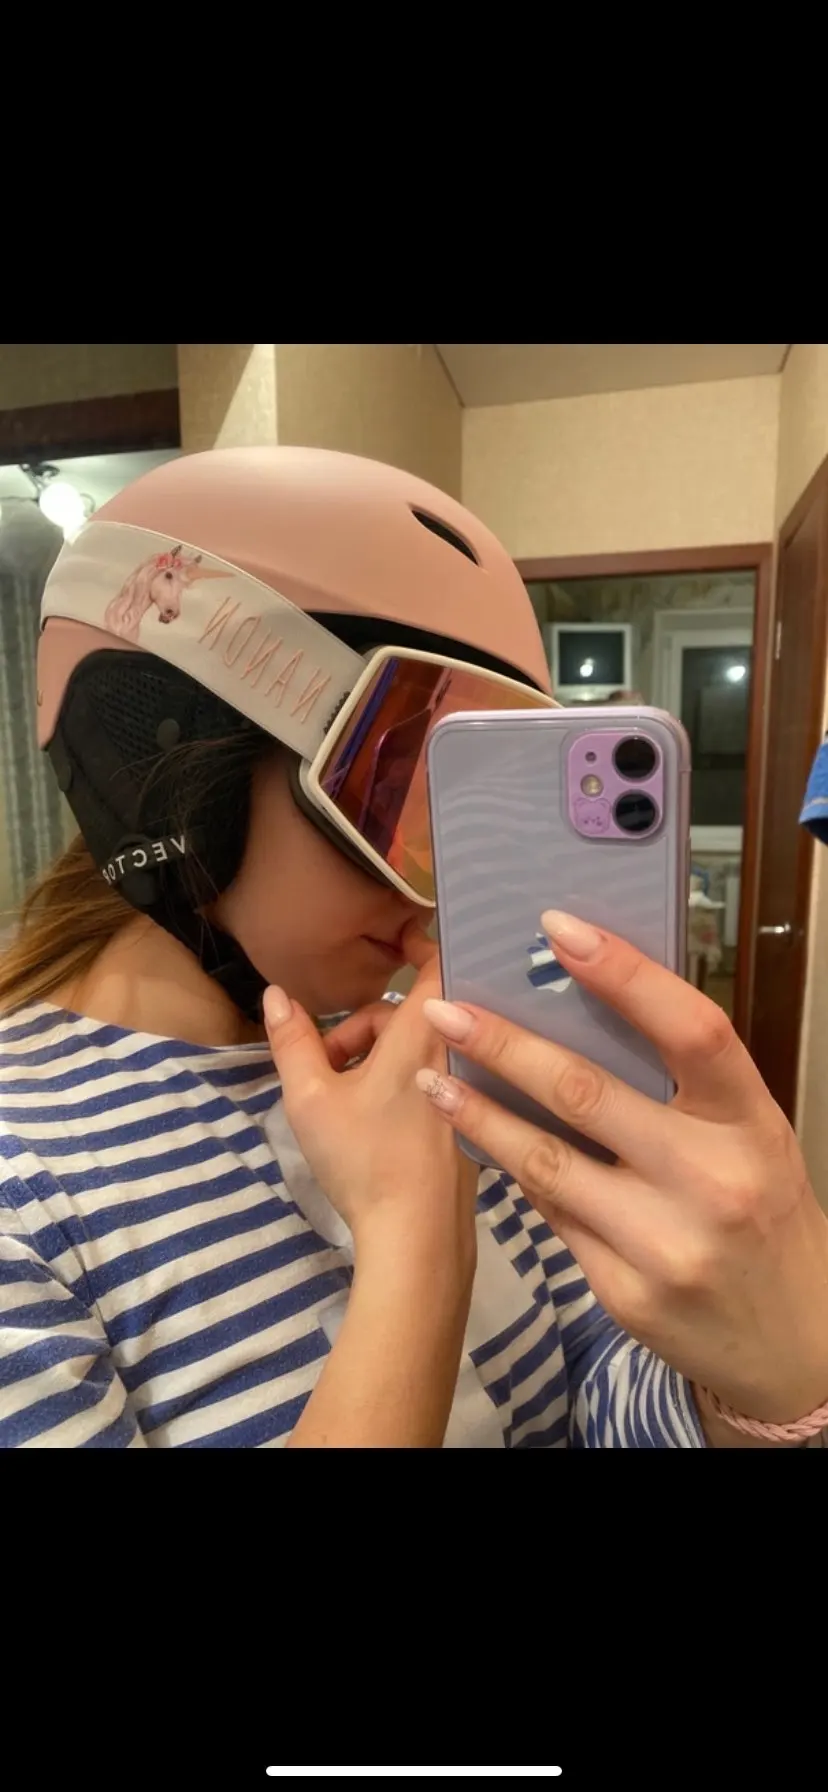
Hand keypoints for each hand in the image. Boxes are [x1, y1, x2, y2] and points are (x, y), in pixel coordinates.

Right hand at [264, 922, 477, 1271]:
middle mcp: (458, 1050)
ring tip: (344, 1099)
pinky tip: (379, 1121)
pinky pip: (441, 1076)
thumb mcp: (310, 1098)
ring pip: (423, 1048)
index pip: (439, 961)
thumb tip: (275, 995)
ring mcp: (470, 1087)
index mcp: (423, 1031)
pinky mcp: (473, 1119)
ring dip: (382, 1057)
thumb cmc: (364, 1159)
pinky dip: (409, 1081)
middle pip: (413, 1012)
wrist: (417, 1237)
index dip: (419, 944)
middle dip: (367, 1027)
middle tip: (329, 1066)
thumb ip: (291, 1040)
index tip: (389, 947)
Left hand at [417, 909, 827, 1430]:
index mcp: (751, 1123)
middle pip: (588, 1093)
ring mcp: (665, 1243)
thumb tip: (584, 1005)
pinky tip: (481, 1142)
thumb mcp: (750, 1137)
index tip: (557, 928)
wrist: (795, 1341)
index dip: (624, 974)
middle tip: (445, 1007)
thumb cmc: (763, 1212)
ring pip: (546, 1161)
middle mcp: (712, 1180)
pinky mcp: (624, 1293)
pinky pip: (551, 1215)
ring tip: (432, 1078)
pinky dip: (514, 1172)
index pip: (691, 1030)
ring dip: (479, 1113)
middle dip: (505, 1043)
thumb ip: (684, 1085)